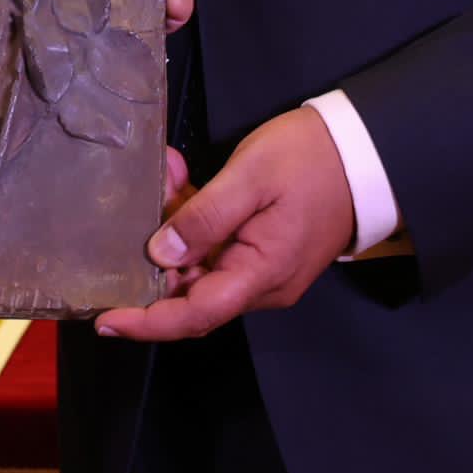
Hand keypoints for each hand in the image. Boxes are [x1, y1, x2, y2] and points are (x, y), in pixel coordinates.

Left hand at [95, 108, 355, 340]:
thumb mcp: (251, 177)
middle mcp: (261, 284)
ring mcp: (263, 269)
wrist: (367, 150)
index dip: (146, 322)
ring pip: (201, 264)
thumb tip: (162, 256)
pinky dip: (196, 220)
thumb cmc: (312, 159)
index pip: (193, 315)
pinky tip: (185, 180)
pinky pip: (218, 248)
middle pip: (191, 289)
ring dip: (176, 228)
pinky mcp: (263, 250)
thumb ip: (205, 217)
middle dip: (156, 252)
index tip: (105, 318)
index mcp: (260, 275)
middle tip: (145, 196)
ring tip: (169, 175)